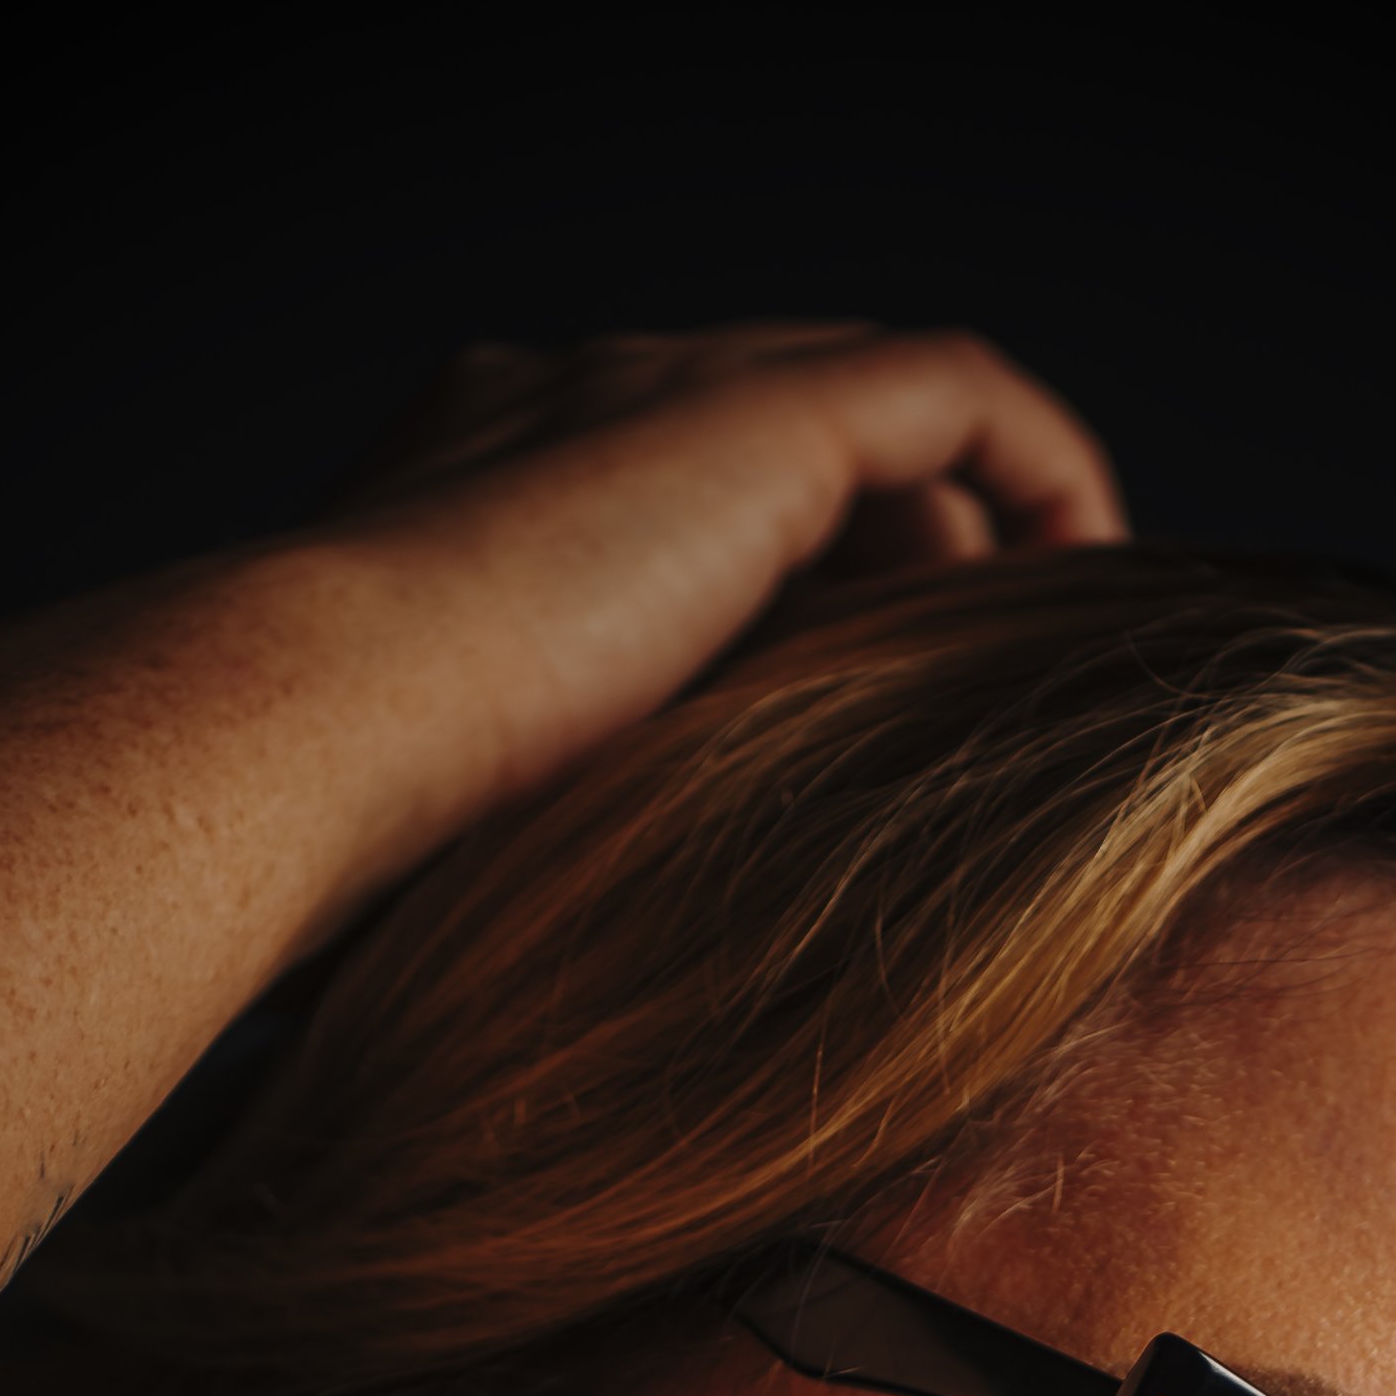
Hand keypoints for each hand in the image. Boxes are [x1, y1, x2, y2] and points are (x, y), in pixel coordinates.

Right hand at [294, 320, 1125, 844]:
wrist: (304, 741)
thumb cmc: (347, 856)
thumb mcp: (472, 854)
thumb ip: (553, 852)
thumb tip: (605, 1009)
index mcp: (481, 497)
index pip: (675, 513)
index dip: (789, 607)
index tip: (862, 735)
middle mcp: (571, 407)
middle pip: (788, 450)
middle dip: (896, 563)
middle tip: (976, 701)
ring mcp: (654, 387)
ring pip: (874, 417)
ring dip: (972, 540)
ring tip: (1039, 669)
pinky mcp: (749, 413)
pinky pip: (953, 389)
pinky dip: (1038, 468)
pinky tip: (1091, 580)